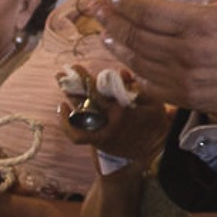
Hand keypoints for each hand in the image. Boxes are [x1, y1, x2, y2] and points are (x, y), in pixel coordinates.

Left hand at [57, 64, 174, 159]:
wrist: (155, 149)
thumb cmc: (154, 121)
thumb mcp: (153, 101)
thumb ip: (137, 86)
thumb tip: (121, 73)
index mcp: (122, 108)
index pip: (98, 91)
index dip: (84, 78)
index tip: (75, 68)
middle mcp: (109, 120)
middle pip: (85, 99)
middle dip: (73, 83)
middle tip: (62, 72)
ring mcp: (102, 132)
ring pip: (79, 113)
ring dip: (69, 96)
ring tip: (60, 80)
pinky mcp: (98, 142)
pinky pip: (77, 135)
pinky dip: (66, 123)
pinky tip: (62, 107)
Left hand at [101, 0, 216, 122]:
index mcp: (200, 24)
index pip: (147, 12)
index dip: (125, 1)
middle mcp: (188, 54)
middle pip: (137, 37)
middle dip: (114, 20)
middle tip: (99, 9)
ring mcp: (188, 79)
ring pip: (140, 62)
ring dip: (120, 46)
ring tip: (106, 33)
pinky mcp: (191, 97)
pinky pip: (153, 86)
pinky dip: (137, 73)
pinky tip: (130, 63)